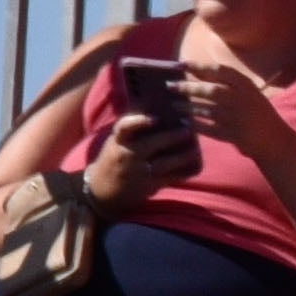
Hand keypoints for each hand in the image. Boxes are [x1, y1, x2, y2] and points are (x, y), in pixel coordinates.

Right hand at [78, 112, 199, 213]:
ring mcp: (137, 171)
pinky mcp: (147, 185)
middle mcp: (127, 155)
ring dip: (183, 155)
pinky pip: (169, 178)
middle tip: (188, 129)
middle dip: (171, 136)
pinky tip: (194, 166)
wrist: (101, 189)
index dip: (139, 121)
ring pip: (164, 163)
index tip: (155, 118)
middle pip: (151, 144)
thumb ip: (132, 129)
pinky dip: (183, 172)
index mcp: (118, 141)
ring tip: (195, 148)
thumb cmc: (113, 158)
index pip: (124, 127)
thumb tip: (154, 107)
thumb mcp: (116, 142)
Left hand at [171, 61, 295, 159]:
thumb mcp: (250, 93)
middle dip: (187, 87)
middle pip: (208, 90)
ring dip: (186, 106)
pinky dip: (194, 125)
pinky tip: (185, 122)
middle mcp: (240, 99)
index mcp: (246, 86)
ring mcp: (235, 118)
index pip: (219, 71)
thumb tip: (197, 72)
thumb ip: (228, 83)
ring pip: (204, 109)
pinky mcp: (230, 134)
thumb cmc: (259, 114)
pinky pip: (206, 128)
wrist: (274, 140)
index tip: (181, 64)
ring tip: (174, 104)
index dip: (198, 66)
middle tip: (170, 86)